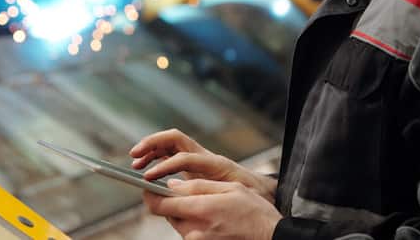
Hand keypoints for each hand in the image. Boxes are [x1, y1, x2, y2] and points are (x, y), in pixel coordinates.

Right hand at [130, 129, 275, 201]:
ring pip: (172, 144)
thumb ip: (212, 193)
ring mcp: (200, 158)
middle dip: (153, 144)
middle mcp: (205, 156)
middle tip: (134, 156)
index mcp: (214, 163)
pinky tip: (148, 169)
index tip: (149, 177)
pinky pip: (173, 154)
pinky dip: (158, 157)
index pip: (184, 157)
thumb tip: (185, 194)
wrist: (263, 189)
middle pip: (175, 139)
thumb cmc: (251, 193)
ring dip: (152, 149)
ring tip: (136, 162)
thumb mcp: (235, 195)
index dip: (166, 166)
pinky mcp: (196, 163)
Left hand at [144, 178, 281, 239]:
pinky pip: (188, 233)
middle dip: (171, 201)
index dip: (149, 194)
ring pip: (178, 223)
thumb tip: (172, 184)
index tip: (148, 186)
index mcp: (200, 210)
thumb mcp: (230, 189)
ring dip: (184, 213)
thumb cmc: (254, 212)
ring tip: (207, 207)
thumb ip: (198, 186)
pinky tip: (212, 219)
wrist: (271, 237)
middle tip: (185, 192)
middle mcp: (194, 230)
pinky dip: (193, 224)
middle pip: (167, 214)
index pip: (159, 205)